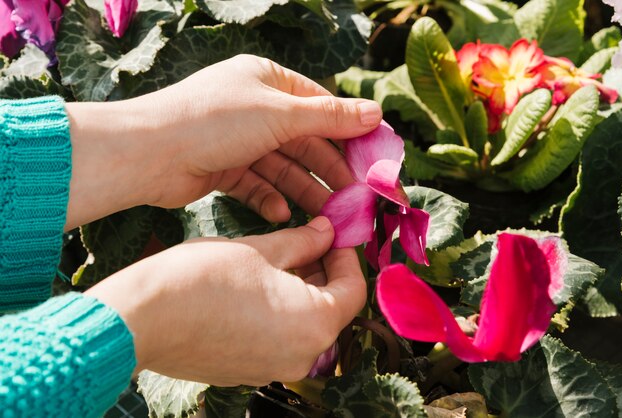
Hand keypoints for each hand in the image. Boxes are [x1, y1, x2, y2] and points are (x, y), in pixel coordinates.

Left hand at [64, 55, 381, 229]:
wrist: (149, 154)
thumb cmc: (216, 122)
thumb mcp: (280, 114)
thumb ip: (329, 117)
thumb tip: (377, 113)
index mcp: (266, 80)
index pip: (318, 105)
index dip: (347, 131)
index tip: (371, 159)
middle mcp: (253, 108)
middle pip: (302, 140)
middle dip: (326, 168)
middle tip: (353, 197)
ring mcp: (237, 140)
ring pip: (281, 166)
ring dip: (302, 189)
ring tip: (324, 216)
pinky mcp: (222, 168)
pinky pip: (255, 184)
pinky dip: (268, 198)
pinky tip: (278, 212)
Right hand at [85, 217, 365, 385]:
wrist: (143, 318)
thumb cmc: (204, 278)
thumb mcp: (263, 249)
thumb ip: (305, 241)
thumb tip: (328, 231)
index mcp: (315, 324)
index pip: (353, 289)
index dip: (347, 256)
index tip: (333, 235)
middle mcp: (302, 355)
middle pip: (330, 309)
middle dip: (323, 272)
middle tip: (308, 240)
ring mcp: (274, 368)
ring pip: (304, 324)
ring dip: (301, 290)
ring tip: (281, 258)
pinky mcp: (248, 371)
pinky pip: (279, 339)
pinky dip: (280, 312)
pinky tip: (258, 286)